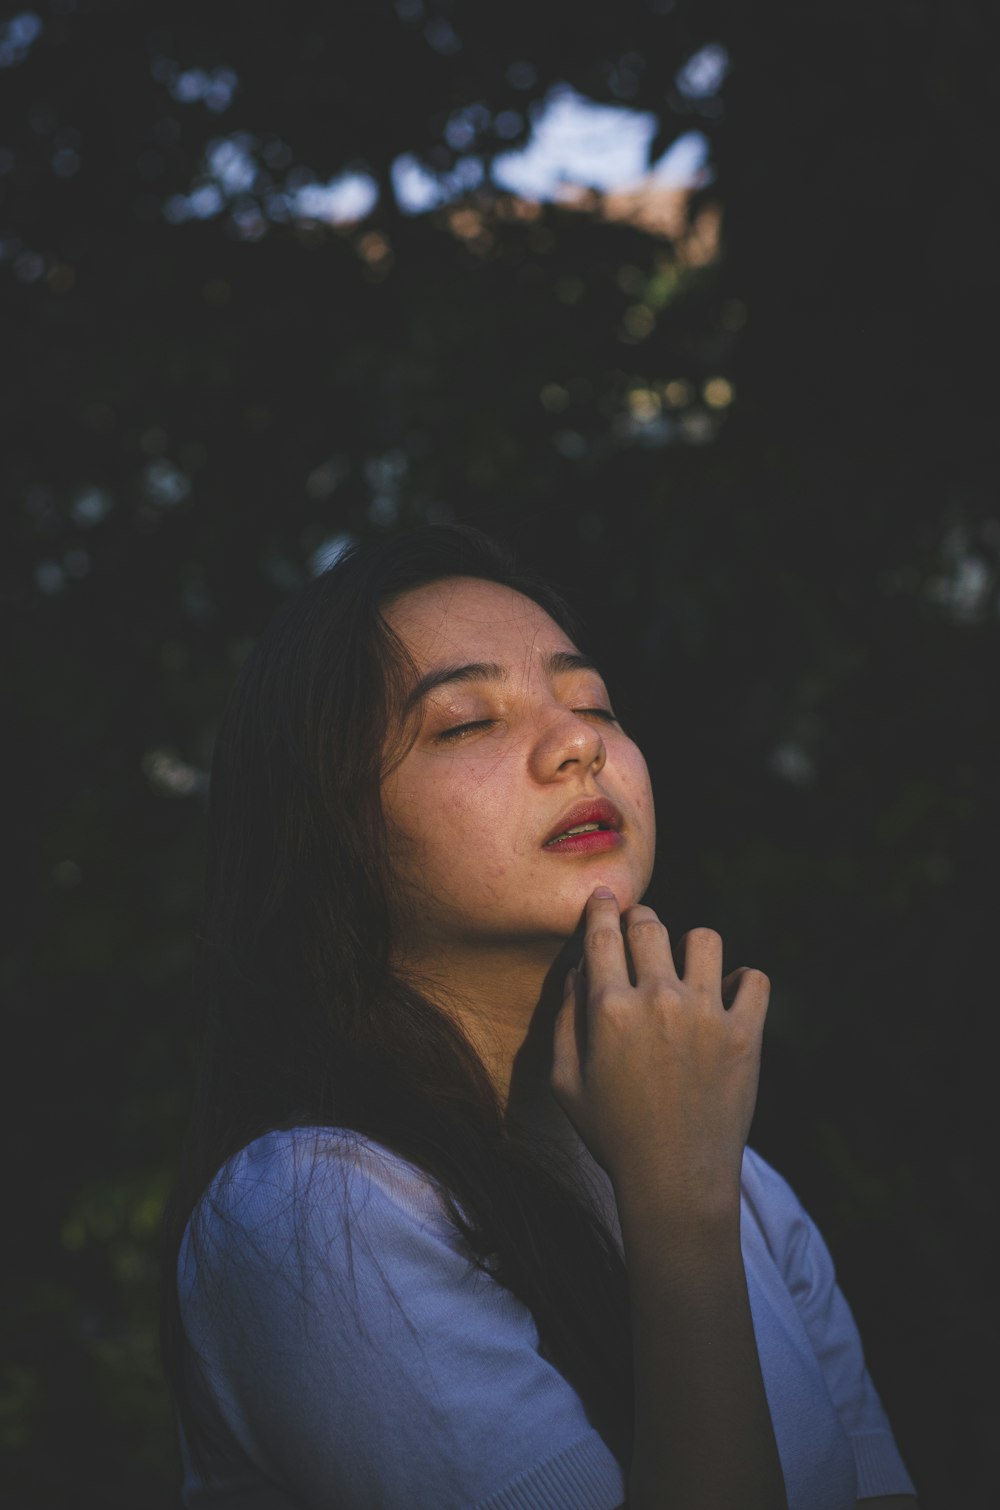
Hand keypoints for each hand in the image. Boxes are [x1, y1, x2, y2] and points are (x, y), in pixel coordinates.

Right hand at [550, 889, 769, 1212]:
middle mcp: (658, 999)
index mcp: (609, 1008)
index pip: (602, 933)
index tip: (604, 897)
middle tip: (642, 935)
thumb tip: (578, 972)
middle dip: (641, 921)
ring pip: (705, 938)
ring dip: (692, 948)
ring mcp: (706, 1014)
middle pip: (650, 924)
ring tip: (687, 970)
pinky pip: (754, 978)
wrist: (675, 1181)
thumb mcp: (566, 1082)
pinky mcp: (744, 1035)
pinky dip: (742, 983)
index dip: (601, 907)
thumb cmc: (613, 1135)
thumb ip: (566, 1020)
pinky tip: (727, 999)